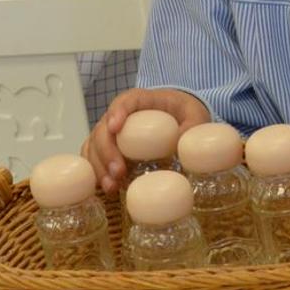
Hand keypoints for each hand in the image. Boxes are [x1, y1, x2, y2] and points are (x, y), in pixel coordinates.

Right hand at [81, 88, 210, 192]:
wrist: (180, 120)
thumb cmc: (184, 113)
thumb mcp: (195, 114)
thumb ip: (193, 125)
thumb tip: (182, 142)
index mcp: (141, 101)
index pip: (125, 101)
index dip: (117, 113)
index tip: (115, 127)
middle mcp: (121, 116)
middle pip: (103, 128)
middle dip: (106, 150)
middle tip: (118, 172)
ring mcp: (112, 134)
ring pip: (94, 145)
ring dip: (98, 166)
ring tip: (111, 186)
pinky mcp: (109, 149)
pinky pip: (93, 158)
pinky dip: (95, 173)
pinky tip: (105, 188)